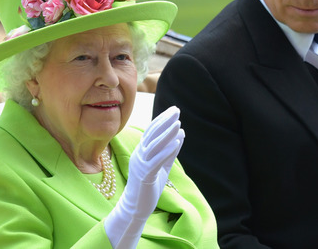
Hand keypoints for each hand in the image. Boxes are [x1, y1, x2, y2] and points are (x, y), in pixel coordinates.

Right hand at [104, 106, 183, 248]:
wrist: (136, 206)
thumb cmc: (149, 186)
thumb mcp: (163, 165)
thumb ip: (171, 151)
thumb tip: (181, 133)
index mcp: (141, 151)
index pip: (151, 130)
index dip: (162, 119)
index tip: (173, 110)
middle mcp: (139, 155)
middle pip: (152, 134)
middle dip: (165, 121)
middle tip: (176, 111)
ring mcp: (141, 164)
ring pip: (154, 145)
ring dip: (167, 133)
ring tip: (178, 124)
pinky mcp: (145, 175)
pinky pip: (156, 160)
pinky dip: (166, 150)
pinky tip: (176, 142)